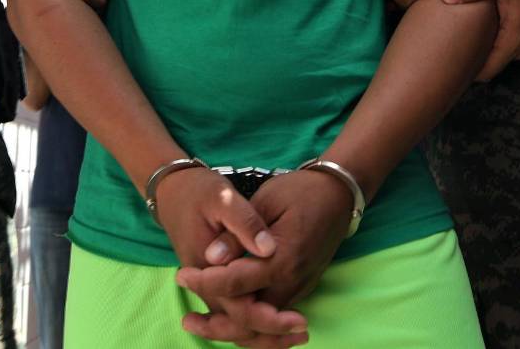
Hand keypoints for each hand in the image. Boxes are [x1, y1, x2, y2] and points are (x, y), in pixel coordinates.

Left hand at [176, 170, 352, 345]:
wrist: (338, 195)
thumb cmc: (300, 191)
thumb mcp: (266, 201)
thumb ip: (238, 233)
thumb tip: (210, 258)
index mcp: (282, 258)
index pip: (235, 282)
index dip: (205, 281)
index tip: (182, 274)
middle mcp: (292, 281)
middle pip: (250, 318)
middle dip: (216, 324)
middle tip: (187, 320)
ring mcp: (299, 288)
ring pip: (263, 324)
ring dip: (232, 328)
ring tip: (199, 324)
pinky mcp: (301, 288)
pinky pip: (273, 315)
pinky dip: (250, 322)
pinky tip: (228, 317)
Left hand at [443, 0, 519, 79]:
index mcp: (514, 39)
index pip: (486, 71)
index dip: (464, 72)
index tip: (442, 67)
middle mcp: (518, 47)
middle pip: (486, 69)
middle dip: (464, 65)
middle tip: (439, 54)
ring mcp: (518, 43)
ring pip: (490, 60)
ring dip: (472, 55)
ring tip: (448, 43)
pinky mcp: (514, 36)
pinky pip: (494, 49)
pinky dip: (479, 45)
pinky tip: (463, 33)